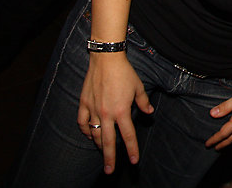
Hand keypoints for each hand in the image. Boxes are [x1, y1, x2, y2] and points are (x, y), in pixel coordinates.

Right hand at [77, 53, 153, 174]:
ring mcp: (93, 109)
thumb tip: (149, 111)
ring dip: (99, 144)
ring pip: (94, 134)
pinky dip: (85, 131)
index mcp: (122, 111)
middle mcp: (106, 114)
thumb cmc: (125, 73)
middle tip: (109, 170)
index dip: (132, 149)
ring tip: (103, 152)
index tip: (134, 161)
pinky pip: (82, 122)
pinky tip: (89, 135)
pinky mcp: (84, 103)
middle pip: (108, 142)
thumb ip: (143, 102)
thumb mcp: (138, 87)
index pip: (128, 135)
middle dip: (109, 158)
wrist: (106, 60)